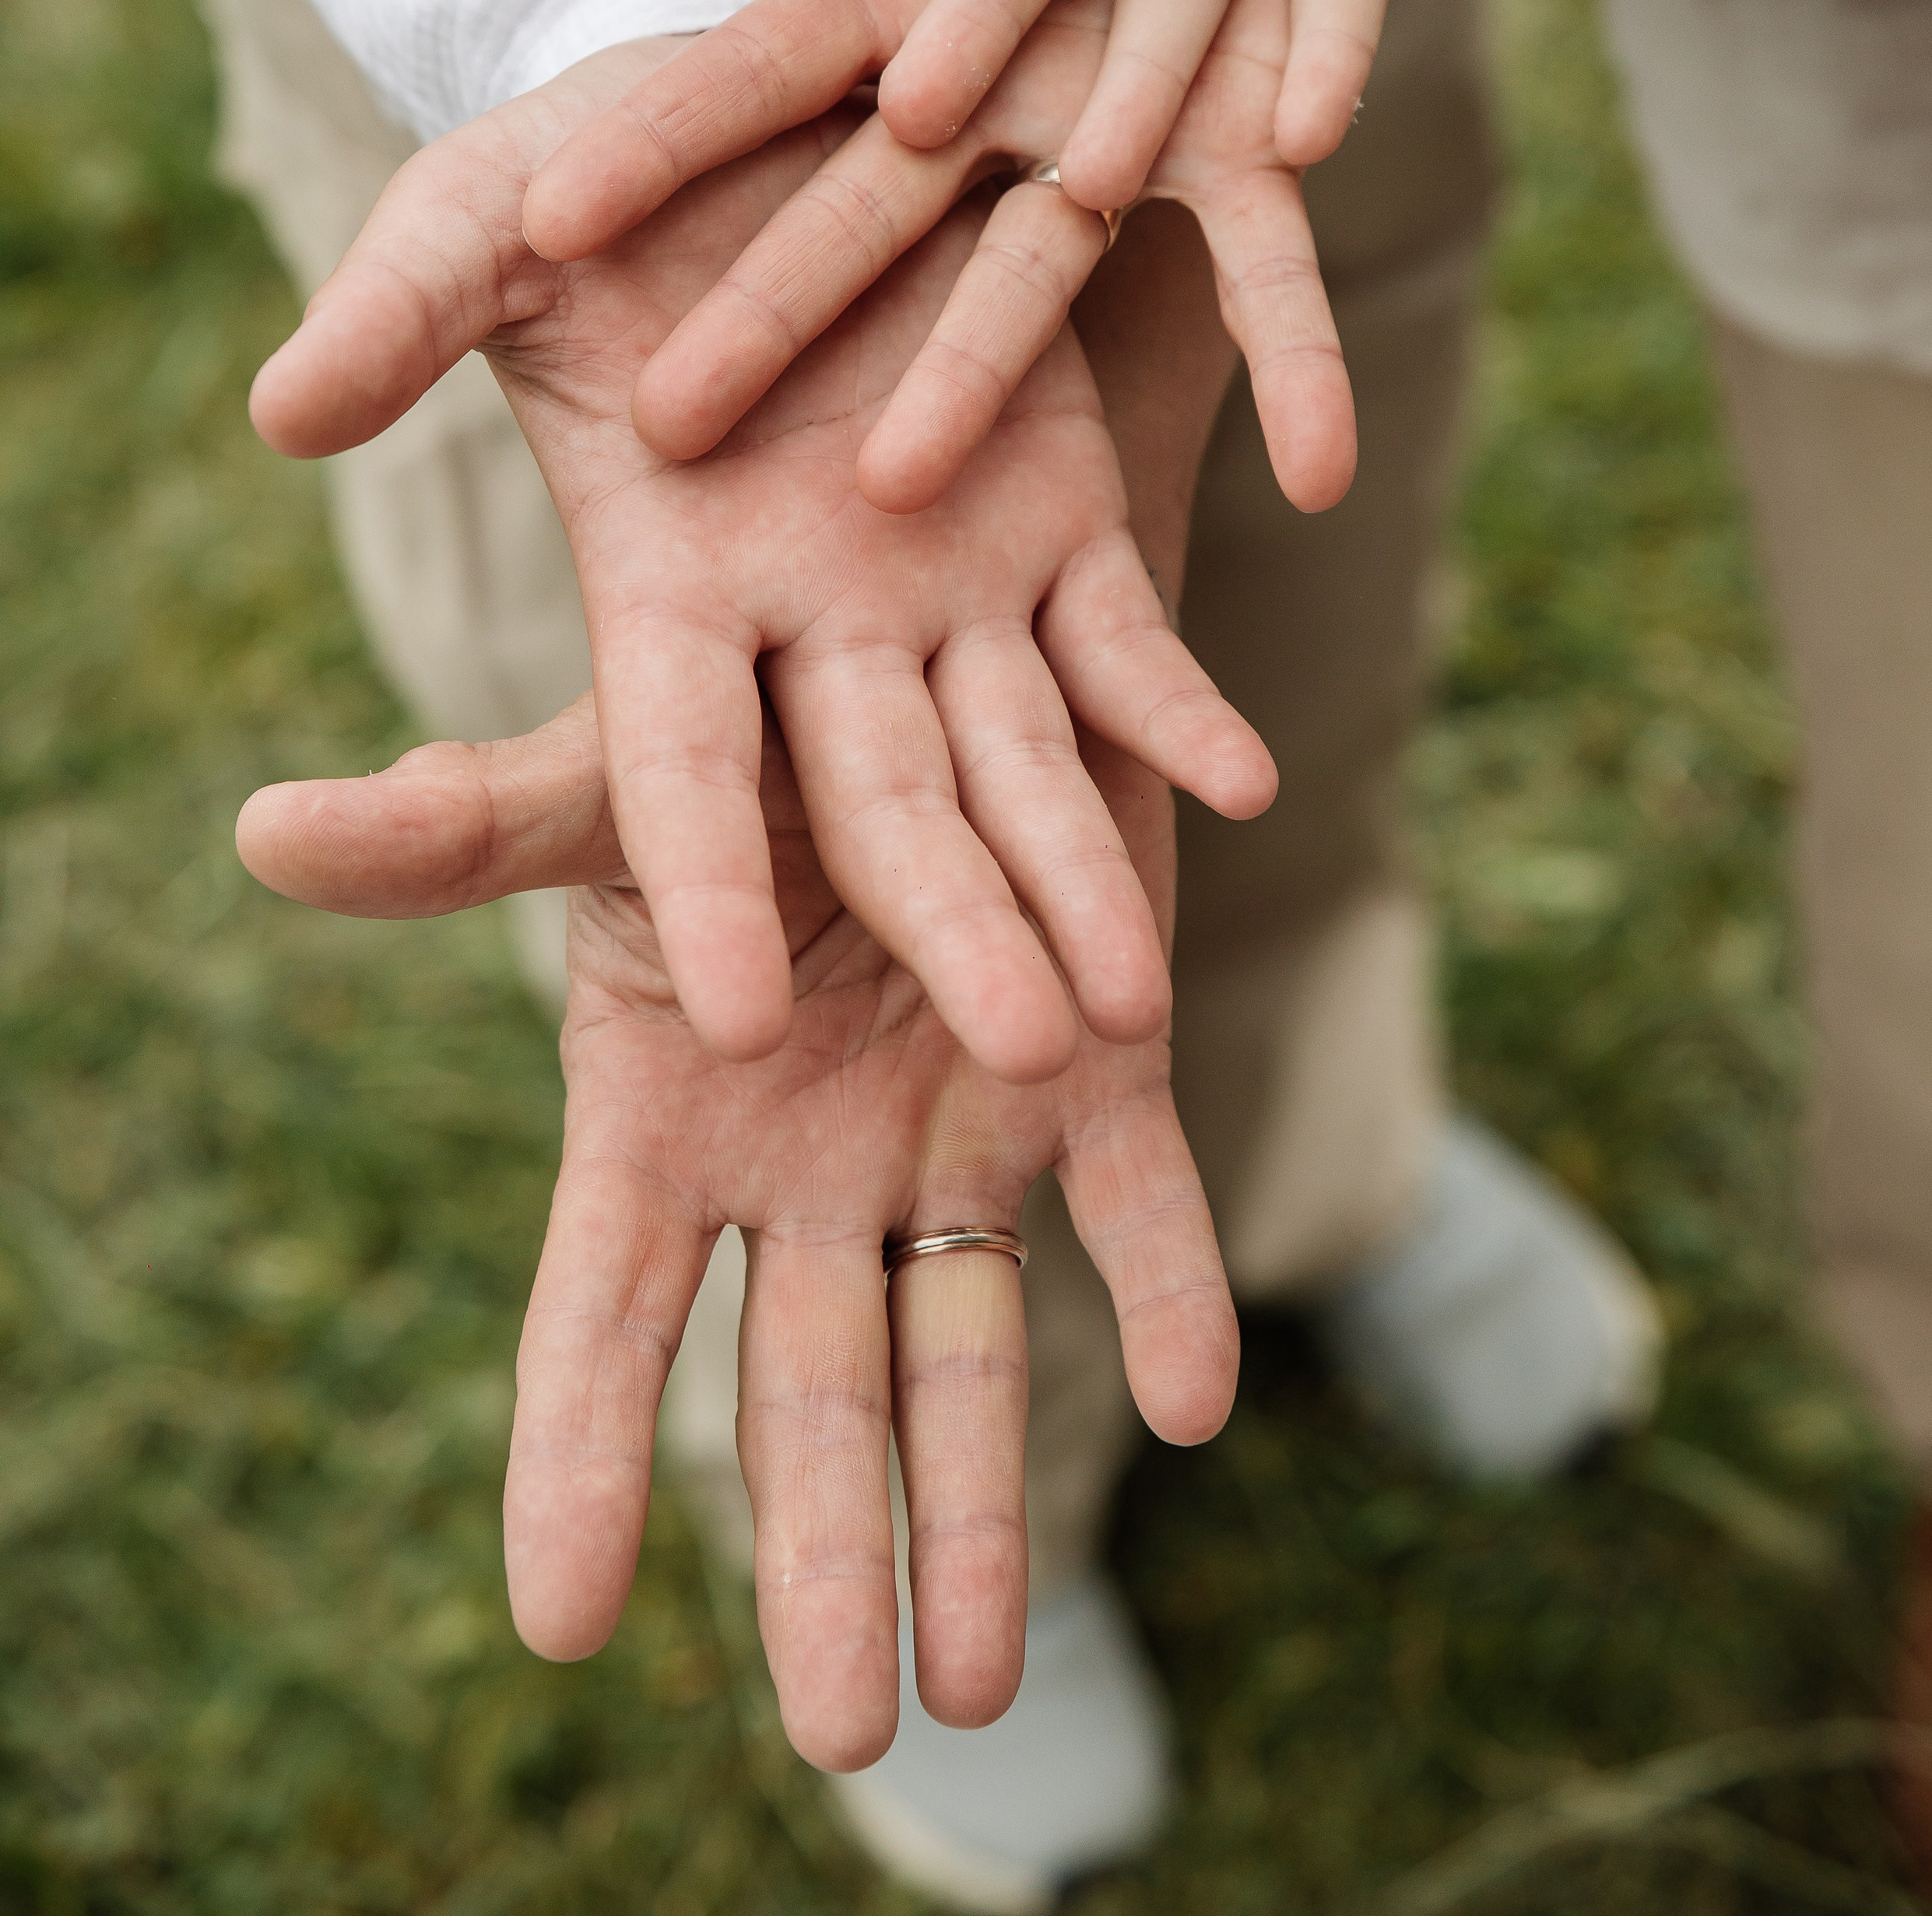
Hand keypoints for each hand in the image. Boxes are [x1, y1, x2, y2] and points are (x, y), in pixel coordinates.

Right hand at [239, 696, 1236, 1767]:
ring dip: (978, 1514)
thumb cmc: (723, 741)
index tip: (559, 1622)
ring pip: (963, 1352)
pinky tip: (1197, 1401)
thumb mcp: (600, 782)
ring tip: (982, 1683)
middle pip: (803, 1392)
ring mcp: (950, 1143)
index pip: (607, 1315)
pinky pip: (1138, 1207)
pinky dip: (1167, 1297)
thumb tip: (266, 827)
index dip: (580, 1457)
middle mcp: (805, 1171)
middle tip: (847, 1732)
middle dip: (820, 1556)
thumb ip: (461, 828)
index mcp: (667, 1122)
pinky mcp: (1095, 1082)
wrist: (910, 666)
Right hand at [249, 67, 1271, 1075]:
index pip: (681, 759)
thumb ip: (403, 312)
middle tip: (1023, 1052)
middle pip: (883, 796)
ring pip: (1021, 754)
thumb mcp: (482, 215)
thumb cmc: (609, 159)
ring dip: (1077, 866)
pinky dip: (1175, 705)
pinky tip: (1243, 784)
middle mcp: (812, 617)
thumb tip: (281, 414)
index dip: (709, 877)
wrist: (788, 101)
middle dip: (949, 918)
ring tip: (1133, 1001)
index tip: (728, 1020)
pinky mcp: (1058, 511)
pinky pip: (1122, 632)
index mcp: (668, 579)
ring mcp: (948, 578)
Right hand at [535, 0, 1354, 514]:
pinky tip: (1315, 467)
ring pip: (1038, 265)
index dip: (656, 138)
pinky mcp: (1267, 135)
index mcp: (901, 2)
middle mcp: (993, 94)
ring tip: (902, 484)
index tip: (547, 218)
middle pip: (865, 212)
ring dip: (974, 369)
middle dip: (775, 307)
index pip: (752, 76)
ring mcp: (1124, 123)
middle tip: (668, 422)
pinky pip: (1272, 256)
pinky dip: (1289, 346)